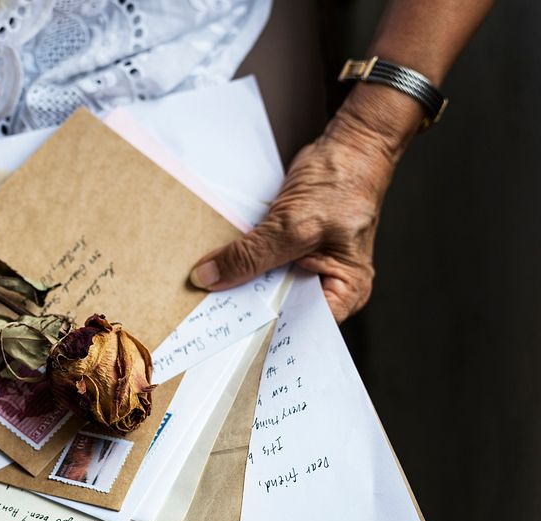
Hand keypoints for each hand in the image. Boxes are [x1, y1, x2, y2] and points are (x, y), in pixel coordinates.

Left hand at [189, 88, 418, 321]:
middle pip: (279, 310)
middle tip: (209, 318)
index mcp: (345, 292)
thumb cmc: (344, 183)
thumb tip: (210, 277)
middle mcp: (326, 285)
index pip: (300, 328)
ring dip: (239, 286)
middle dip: (246, 311)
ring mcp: (305, 267)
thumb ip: (251, 256)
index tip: (229, 339)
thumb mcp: (294, 225)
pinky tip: (216, 267)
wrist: (348, 145)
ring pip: (264, 287)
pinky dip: (240, 264)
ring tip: (207, 295)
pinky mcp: (287, 249)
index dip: (266, 334)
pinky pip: (259, 265)